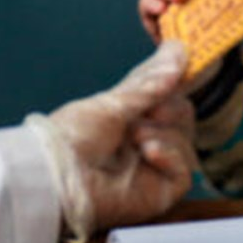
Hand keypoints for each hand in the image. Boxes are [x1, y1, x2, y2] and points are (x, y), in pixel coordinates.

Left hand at [35, 39, 198, 242]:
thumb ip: (150, 82)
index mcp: (128, 118)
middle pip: (181, 115)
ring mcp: (152, 168)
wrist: (56, 177)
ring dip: (163, 132)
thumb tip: (178, 50)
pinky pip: (184, 170)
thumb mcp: (112, 102)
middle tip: (151, 110)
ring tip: (136, 136)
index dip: (173, 80)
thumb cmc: (71, 138)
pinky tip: (149, 151)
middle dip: (169, 107)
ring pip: (185, 139)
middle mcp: (142, 141)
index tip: (183, 59)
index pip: (164, 94)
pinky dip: (171, 155)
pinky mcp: (160, 193)